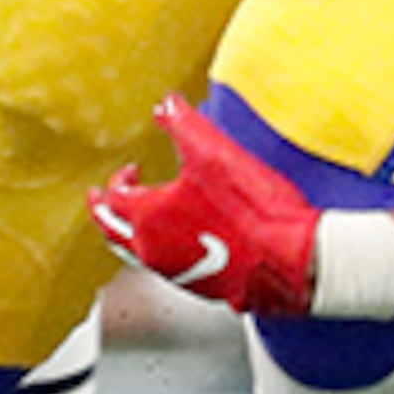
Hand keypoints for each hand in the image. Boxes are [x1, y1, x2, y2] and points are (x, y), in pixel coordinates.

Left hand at [91, 96, 318, 316]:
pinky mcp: (203, 289)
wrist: (291, 261)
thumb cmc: (252, 210)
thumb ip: (183, 124)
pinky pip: (171, 270)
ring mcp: (177, 275)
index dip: (118, 180)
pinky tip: (185, 243)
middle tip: (103, 203)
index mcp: (148, 218)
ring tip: (140, 223)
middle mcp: (154, 252)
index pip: (113, 200)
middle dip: (107, 214)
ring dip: (134, 234)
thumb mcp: (213, 153)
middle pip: (114, 235)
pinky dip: (166, 251)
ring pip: (139, 256)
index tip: (131, 169)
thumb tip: (165, 104)